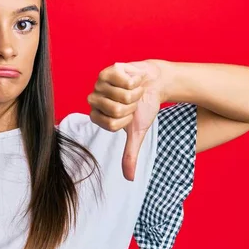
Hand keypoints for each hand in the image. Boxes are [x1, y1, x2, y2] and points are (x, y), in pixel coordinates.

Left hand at [87, 60, 166, 180]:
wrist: (154, 84)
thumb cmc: (143, 107)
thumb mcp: (137, 132)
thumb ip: (130, 154)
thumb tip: (130, 179)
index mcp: (97, 114)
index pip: (111, 124)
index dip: (126, 120)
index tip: (129, 115)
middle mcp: (94, 98)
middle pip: (115, 110)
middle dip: (131, 106)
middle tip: (132, 101)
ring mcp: (100, 83)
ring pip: (122, 95)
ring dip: (135, 93)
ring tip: (134, 90)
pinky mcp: (110, 69)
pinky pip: (125, 81)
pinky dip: (136, 81)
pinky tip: (134, 79)